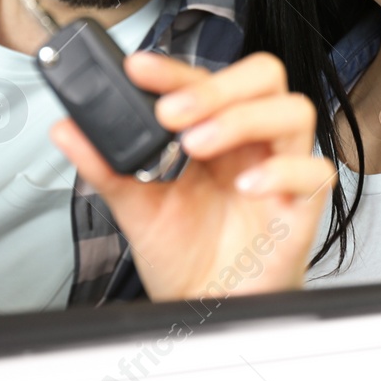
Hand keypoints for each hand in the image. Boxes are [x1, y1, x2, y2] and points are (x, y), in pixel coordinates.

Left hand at [49, 51, 335, 302]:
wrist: (203, 310)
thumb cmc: (184, 254)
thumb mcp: (135, 205)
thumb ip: (104, 165)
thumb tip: (65, 129)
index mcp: (216, 130)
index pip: (205, 78)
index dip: (175, 69)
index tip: (138, 69)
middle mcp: (252, 143)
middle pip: (263, 77)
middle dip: (216, 86)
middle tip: (171, 113)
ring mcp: (280, 171)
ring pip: (294, 112)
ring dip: (242, 119)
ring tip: (197, 145)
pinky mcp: (301, 208)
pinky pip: (315, 173)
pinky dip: (281, 172)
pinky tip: (244, 186)